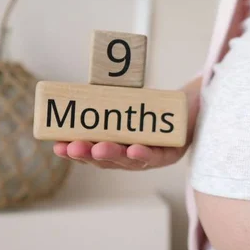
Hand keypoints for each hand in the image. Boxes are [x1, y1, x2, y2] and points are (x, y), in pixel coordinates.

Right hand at [53, 76, 201, 169]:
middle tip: (73, 147)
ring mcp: (155, 157)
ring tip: (97, 148)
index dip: (76, 154)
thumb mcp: (127, 102)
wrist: (191, 103)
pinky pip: (158, 156)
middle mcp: (135, 158)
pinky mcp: (174, 152)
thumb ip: (108, 101)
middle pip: (111, 162)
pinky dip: (145, 154)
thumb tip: (80, 87)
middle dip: (90, 155)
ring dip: (114, 155)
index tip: (58, 146)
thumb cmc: (155, 104)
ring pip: (131, 161)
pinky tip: (134, 150)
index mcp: (120, 149)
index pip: (95, 156)